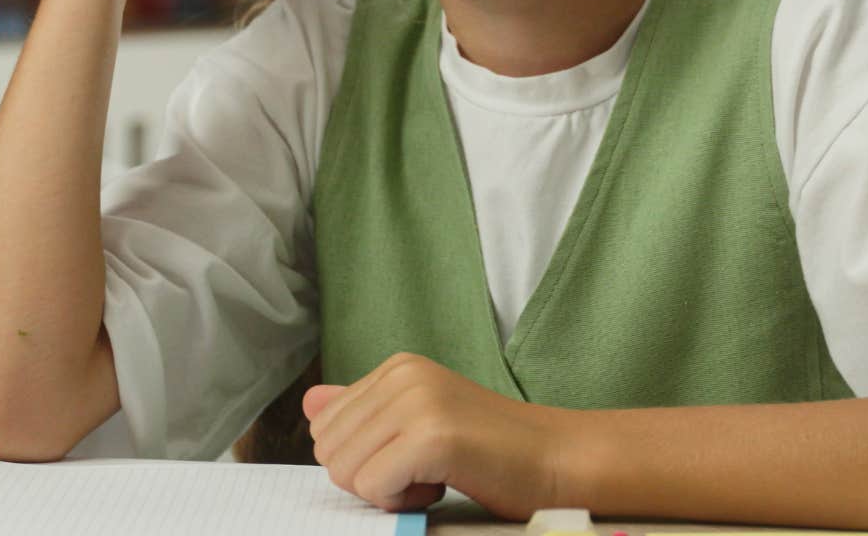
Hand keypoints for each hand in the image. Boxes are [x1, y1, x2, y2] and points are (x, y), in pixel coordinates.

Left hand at [304, 353, 578, 518]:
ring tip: (435, 474)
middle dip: (369, 477)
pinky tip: (441, 484)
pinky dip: (402, 501)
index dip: (362, 459)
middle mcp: (404, 374)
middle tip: (423, 470)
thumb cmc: (491, 450)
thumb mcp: (420, 421)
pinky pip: (374, 488)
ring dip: (387, 491)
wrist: (556, 460)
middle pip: (329, 450)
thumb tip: (310, 403)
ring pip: (345, 471)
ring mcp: (418, 402)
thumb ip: (365, 410)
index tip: (412, 457)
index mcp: (398, 367)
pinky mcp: (432, 435)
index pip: (324, 427)